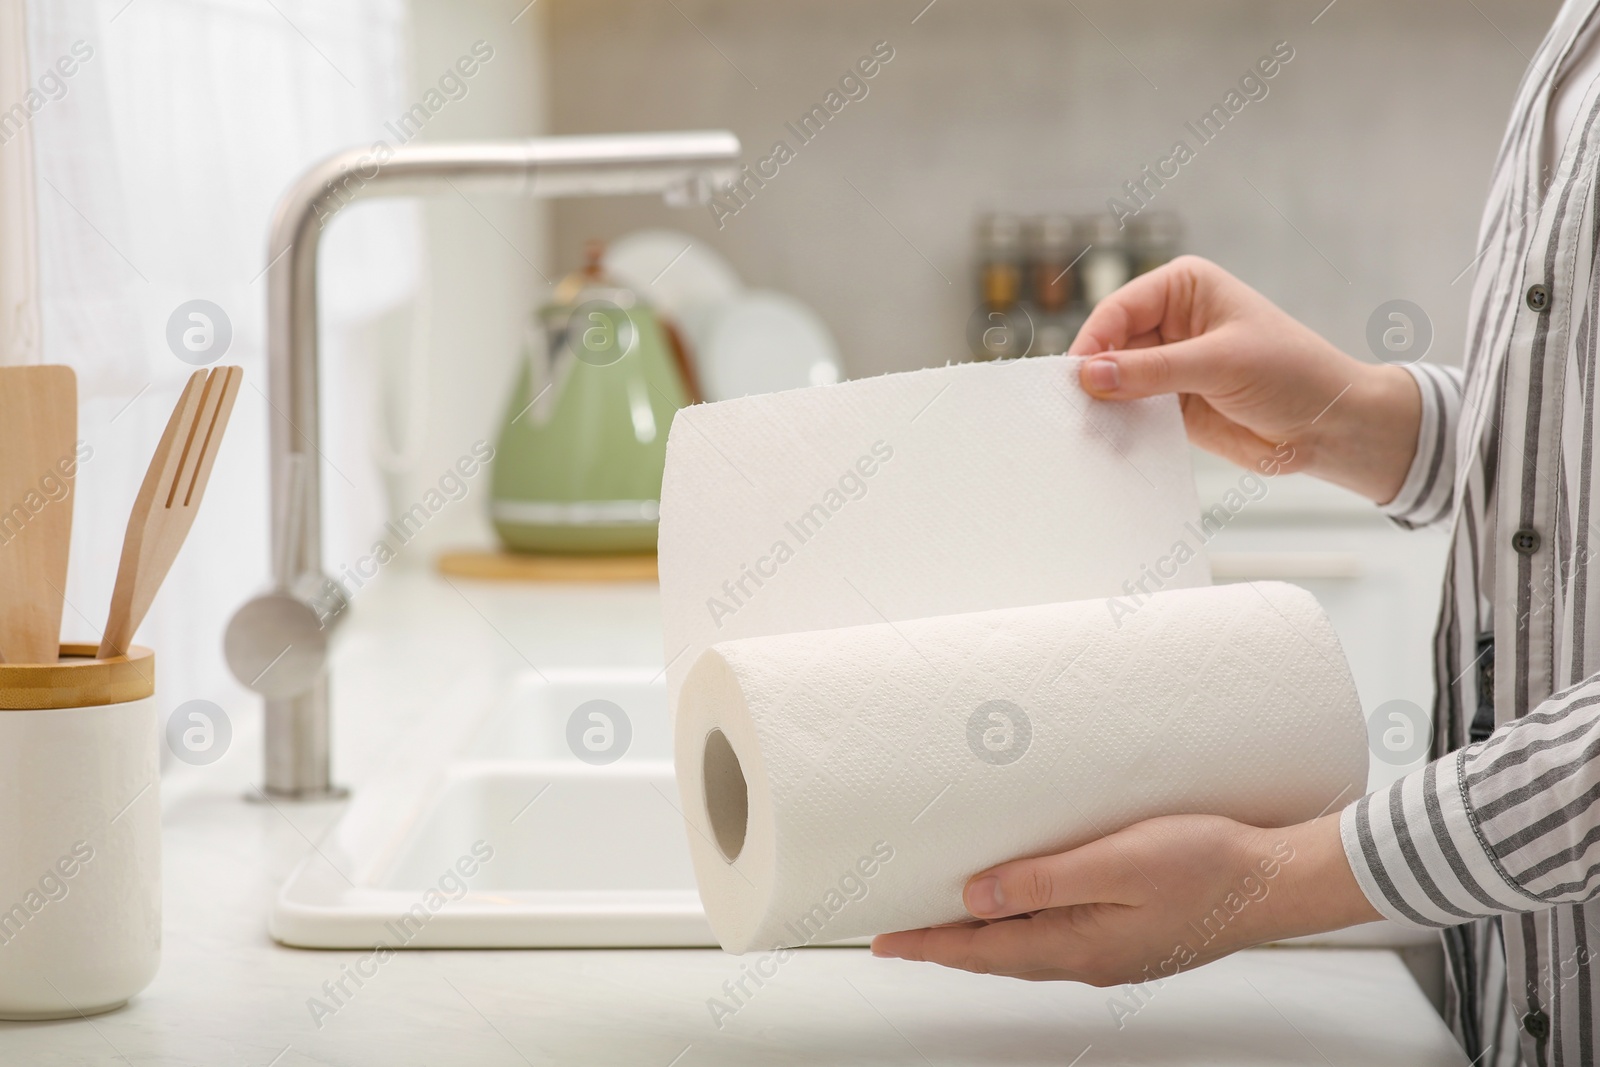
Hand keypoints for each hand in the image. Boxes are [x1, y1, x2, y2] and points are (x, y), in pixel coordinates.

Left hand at [870, 812, 1379, 984]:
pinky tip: (1023, 906)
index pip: (982, 950)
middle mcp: (1091, 958)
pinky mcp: (1134, 933)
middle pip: (997, 955)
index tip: (883, 941)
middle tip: (900, 933)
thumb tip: (975, 897)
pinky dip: (1024, 925)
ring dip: (983, 935)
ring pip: (1027, 947)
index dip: (929, 944)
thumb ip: (1044, 881)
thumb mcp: (1117, 862)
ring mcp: (1114, 949)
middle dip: (946, 943)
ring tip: (947, 918)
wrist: (1279, 881)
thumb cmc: (1209, 864)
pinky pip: (1059, 934)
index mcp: (1078, 947)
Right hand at [1069, 256, 1420, 505]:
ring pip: (1115, 380)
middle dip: (1095, 375)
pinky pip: (1130, 411)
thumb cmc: (1293, 374)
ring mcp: (1168, 364)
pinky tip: (1111, 439)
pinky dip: (1118, 425)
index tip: (1076, 377)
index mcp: (1183, 287)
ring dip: (1104, 403)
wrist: (1330, 426)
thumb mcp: (1221, 364)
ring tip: (1089, 427)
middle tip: (1075, 408)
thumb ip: (1153, 370)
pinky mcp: (1170, 403)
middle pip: (1109, 344)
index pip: (1119, 309)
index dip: (1094, 342)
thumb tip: (1090, 375)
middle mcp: (1170, 321)